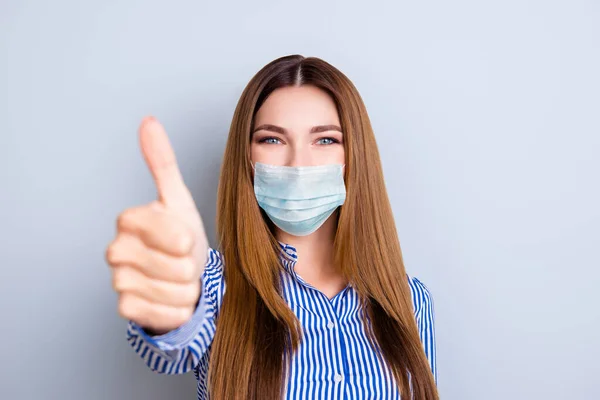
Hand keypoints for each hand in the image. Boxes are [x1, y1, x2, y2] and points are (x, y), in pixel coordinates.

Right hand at [106, 117, 208, 334]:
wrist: (181, 276)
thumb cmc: (180, 236)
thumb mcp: (177, 198)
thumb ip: (162, 162)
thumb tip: (148, 121)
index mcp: (128, 220)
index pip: (173, 232)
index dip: (186, 238)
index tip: (184, 237)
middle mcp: (116, 250)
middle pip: (178, 264)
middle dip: (190, 265)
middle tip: (182, 260)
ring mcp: (118, 282)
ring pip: (174, 289)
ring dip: (187, 287)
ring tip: (178, 278)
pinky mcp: (126, 309)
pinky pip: (165, 312)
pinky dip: (178, 308)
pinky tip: (171, 298)